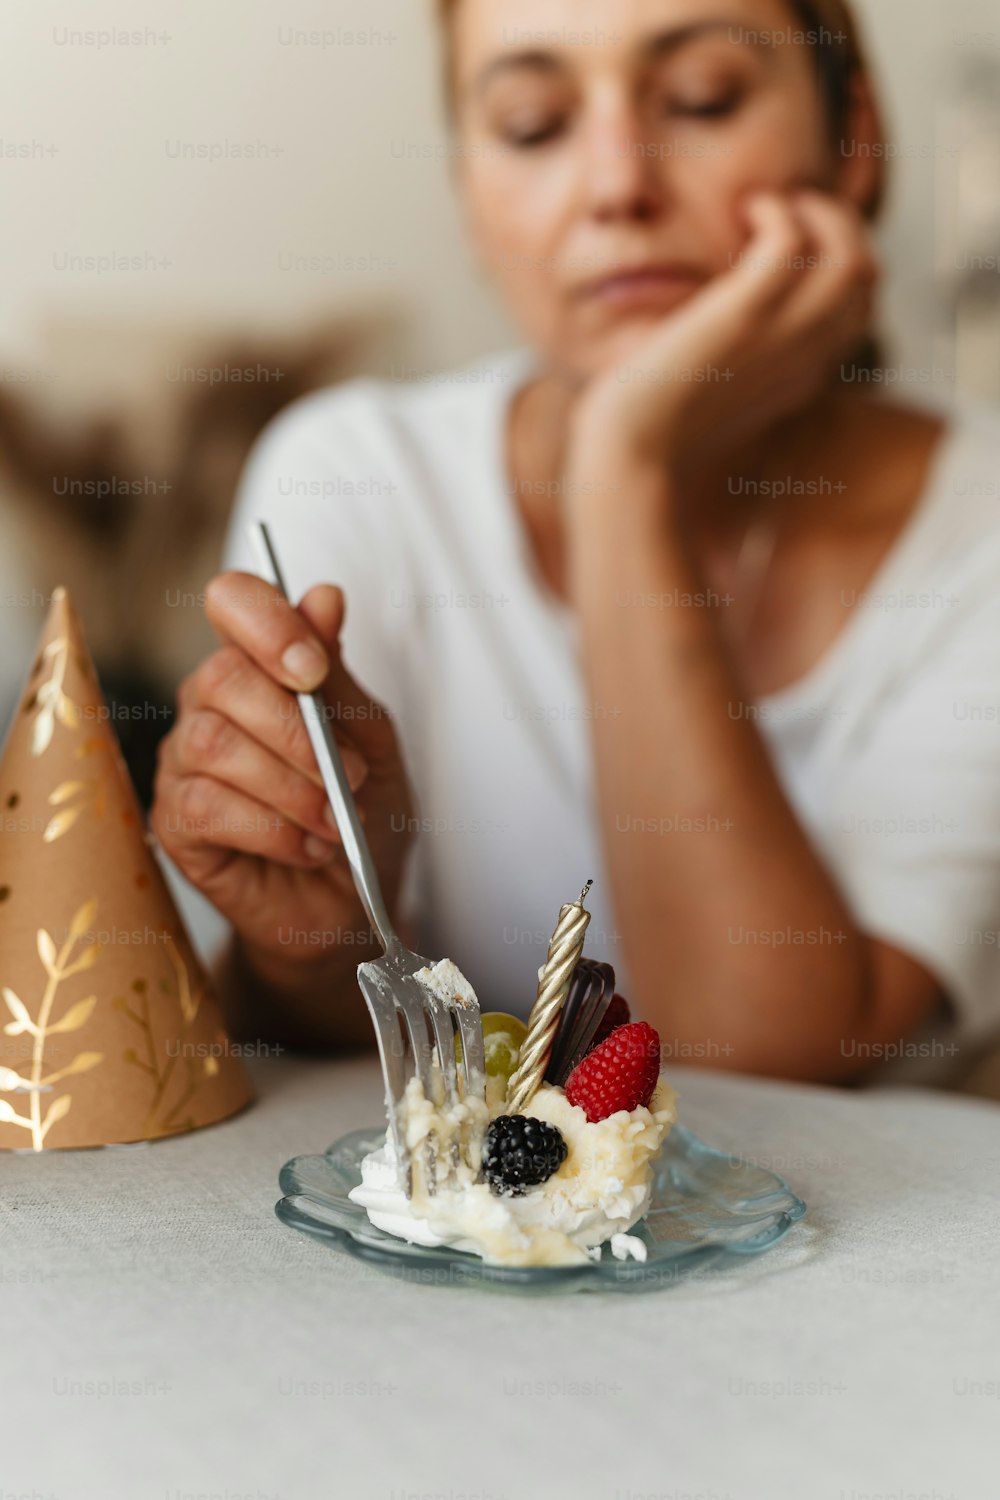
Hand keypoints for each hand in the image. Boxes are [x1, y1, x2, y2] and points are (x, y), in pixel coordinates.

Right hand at [151, 573, 413, 969]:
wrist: (353, 901)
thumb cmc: (363, 811)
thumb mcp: (374, 738)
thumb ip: (341, 675)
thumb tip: (324, 597)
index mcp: (259, 666)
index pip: (233, 601)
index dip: (267, 622)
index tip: (313, 670)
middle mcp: (209, 703)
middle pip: (222, 677)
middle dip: (298, 731)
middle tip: (351, 777)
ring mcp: (184, 761)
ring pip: (213, 744)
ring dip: (293, 788)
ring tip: (336, 821)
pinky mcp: (174, 820)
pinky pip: (207, 806)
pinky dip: (273, 829)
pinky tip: (307, 847)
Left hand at [568, 189, 878, 483]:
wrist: (634, 456)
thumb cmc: (657, 428)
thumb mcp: (715, 388)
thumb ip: (740, 353)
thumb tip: (726, 312)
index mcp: (804, 377)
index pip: (859, 305)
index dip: (839, 256)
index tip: (792, 235)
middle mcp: (807, 359)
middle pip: (867, 275)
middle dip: (837, 224)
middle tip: (785, 209)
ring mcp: (781, 337)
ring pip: (849, 257)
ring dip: (815, 213)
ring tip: (764, 209)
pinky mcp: (744, 315)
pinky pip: (790, 241)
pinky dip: (775, 211)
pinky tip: (742, 213)